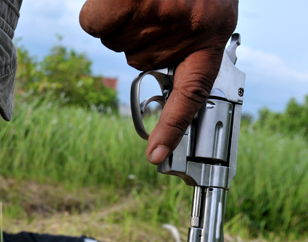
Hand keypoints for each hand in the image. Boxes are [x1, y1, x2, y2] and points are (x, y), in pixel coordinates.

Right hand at [79, 0, 237, 163]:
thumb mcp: (203, 11)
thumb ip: (183, 45)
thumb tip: (152, 73)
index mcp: (210, 37)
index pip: (191, 96)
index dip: (171, 128)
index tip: (155, 158)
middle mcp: (186, 32)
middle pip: (135, 59)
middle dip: (136, 34)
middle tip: (152, 2)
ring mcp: (159, 17)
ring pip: (114, 40)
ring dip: (118, 16)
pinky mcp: (131, 3)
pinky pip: (96, 23)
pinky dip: (99, 10)